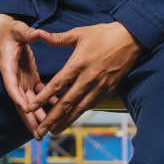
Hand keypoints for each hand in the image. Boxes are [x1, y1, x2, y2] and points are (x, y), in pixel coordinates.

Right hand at [0, 14, 47, 134]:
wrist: (4, 31)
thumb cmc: (9, 30)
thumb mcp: (18, 29)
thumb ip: (27, 33)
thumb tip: (38, 33)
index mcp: (8, 66)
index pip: (11, 85)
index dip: (17, 97)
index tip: (26, 109)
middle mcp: (14, 77)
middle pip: (21, 101)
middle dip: (29, 119)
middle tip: (38, 134)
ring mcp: (22, 79)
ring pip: (30, 102)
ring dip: (38, 116)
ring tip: (48, 131)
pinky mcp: (29, 78)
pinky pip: (39, 93)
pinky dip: (48, 101)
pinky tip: (59, 109)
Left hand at [27, 22, 141, 137]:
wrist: (131, 39)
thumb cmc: (104, 34)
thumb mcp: (79, 33)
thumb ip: (58, 38)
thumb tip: (39, 34)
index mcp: (78, 64)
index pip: (57, 84)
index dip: (43, 97)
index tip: (32, 107)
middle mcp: (88, 78)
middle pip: (67, 102)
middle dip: (52, 118)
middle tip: (40, 131)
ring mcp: (99, 86)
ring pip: (80, 108)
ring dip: (66, 121)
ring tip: (54, 131)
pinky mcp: (109, 90)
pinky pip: (92, 105)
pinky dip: (80, 114)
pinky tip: (72, 119)